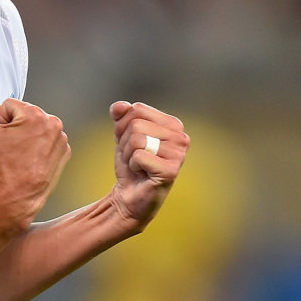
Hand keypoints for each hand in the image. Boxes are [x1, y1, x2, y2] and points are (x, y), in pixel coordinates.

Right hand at [0, 98, 70, 230]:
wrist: (19, 195)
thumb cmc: (6, 168)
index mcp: (37, 115)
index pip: (8, 106)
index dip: (0, 122)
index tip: (2, 138)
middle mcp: (54, 125)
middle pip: (23, 116)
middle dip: (14, 129)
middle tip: (9, 148)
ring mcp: (61, 140)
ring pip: (34, 129)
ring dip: (25, 138)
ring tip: (19, 155)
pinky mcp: (63, 153)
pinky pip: (45, 142)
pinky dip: (36, 149)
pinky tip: (28, 160)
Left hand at [107, 101, 188, 228]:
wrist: (129, 195)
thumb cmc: (131, 164)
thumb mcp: (122, 135)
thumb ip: (121, 115)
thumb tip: (120, 106)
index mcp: (173, 124)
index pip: (137, 109)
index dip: (123, 125)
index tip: (129, 142)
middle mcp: (181, 136)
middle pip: (135, 124)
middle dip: (124, 142)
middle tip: (133, 157)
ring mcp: (179, 154)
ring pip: (136, 139)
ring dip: (127, 154)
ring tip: (137, 165)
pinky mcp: (171, 170)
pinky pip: (138, 156)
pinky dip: (132, 165)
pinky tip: (141, 173)